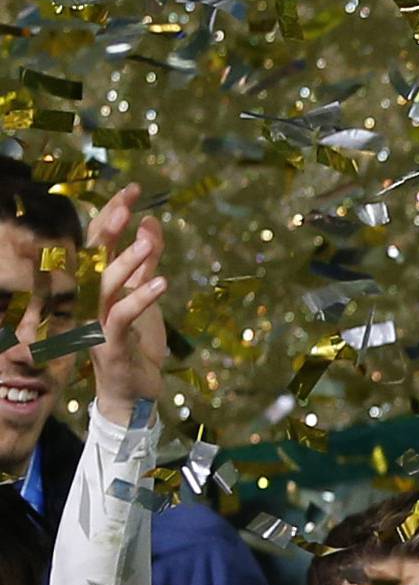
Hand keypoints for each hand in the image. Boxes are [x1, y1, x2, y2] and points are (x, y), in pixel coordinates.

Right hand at [86, 182, 167, 422]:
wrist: (134, 394)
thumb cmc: (138, 344)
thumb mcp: (147, 296)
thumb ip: (147, 261)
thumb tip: (151, 223)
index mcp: (97, 284)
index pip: (99, 240)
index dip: (113, 214)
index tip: (133, 189)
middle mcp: (90, 298)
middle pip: (94, 254)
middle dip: (110, 227)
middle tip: (128, 201)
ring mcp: (96, 321)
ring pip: (105, 284)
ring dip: (127, 261)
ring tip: (147, 240)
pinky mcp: (110, 343)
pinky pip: (121, 316)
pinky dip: (141, 299)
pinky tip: (162, 283)